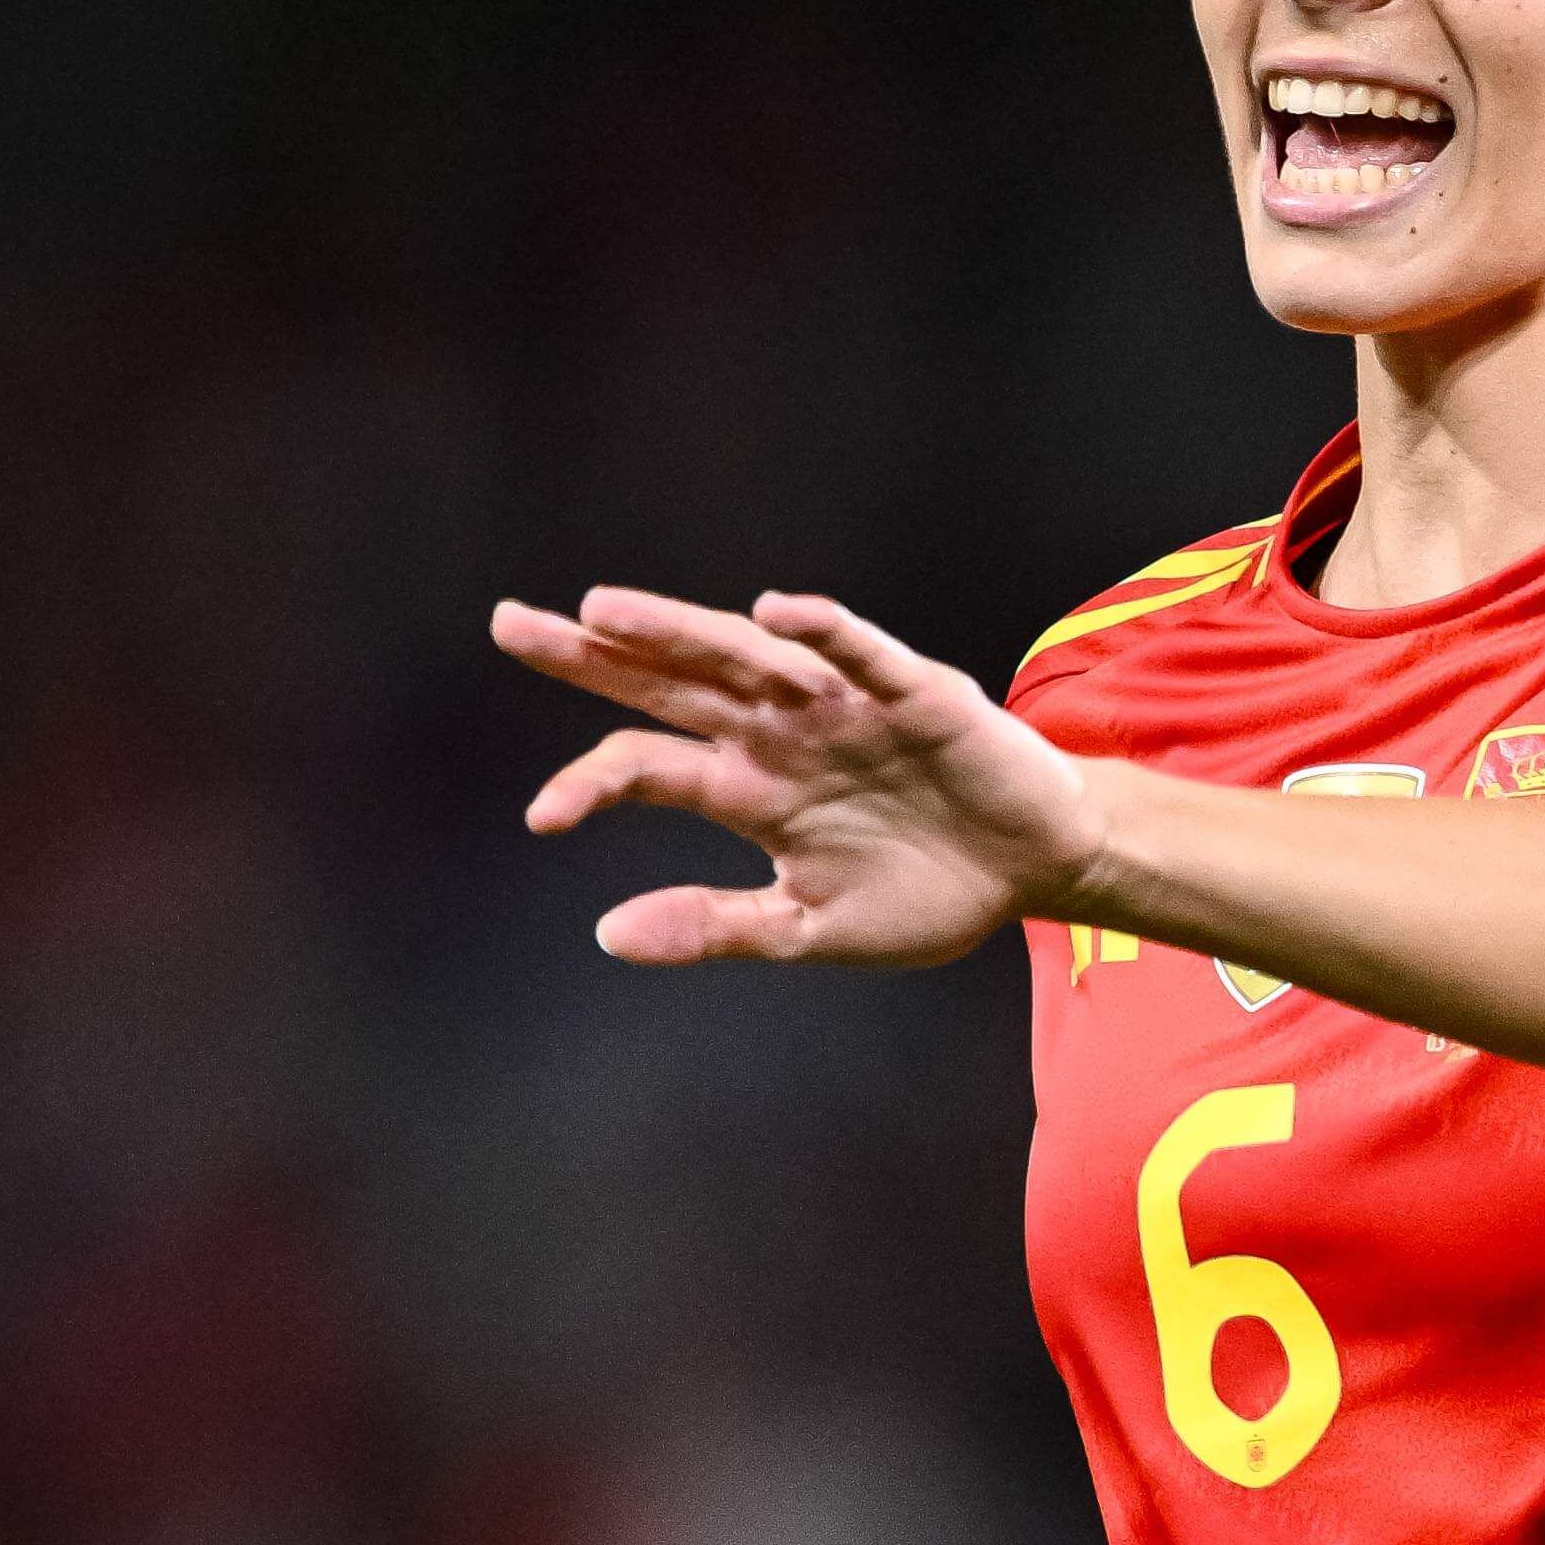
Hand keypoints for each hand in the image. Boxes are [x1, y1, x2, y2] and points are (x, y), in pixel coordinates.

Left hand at [489, 585, 1104, 966]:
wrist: (1034, 870)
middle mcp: (778, 733)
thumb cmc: (924, 890)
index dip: (590, 784)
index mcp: (748, 788)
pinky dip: (820, 632)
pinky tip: (773, 613)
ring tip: (604, 610)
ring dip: (677, 629)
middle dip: (590, 655)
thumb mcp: (807, 927)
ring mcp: (840, 707)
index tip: (541, 818)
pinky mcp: (912, 694)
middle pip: (668, 684)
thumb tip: (606, 935)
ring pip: (744, 658)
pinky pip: (859, 655)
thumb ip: (714, 926)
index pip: (647, 766)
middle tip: (509, 624)